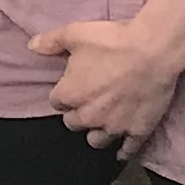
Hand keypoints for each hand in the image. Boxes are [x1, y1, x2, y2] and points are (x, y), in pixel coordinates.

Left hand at [32, 18, 184, 159]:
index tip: (73, 86)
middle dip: (78, 114)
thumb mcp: (75, 34)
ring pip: (96, 141)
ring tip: (103, 123)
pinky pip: (127, 150)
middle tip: (89, 102)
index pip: (57, 102)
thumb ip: (50, 42)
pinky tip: (122, 150)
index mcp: (70, 94)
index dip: (65, 94)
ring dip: (97, 132)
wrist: (153, 51)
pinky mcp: (137, 131)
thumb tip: (31, 45)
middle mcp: (88, 116)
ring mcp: (113, 126)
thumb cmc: (112, 41)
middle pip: (74, 124)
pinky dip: (124, 151)